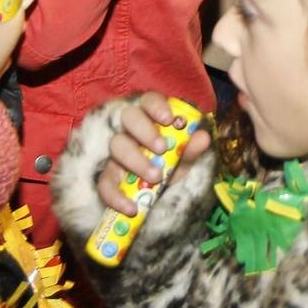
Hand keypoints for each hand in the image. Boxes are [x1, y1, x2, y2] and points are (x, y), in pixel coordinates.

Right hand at [96, 92, 210, 215]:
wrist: (158, 196)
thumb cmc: (171, 165)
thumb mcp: (184, 159)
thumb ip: (191, 149)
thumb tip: (203, 137)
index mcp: (151, 118)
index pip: (149, 100)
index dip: (156, 106)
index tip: (169, 118)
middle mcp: (130, 130)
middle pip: (129, 117)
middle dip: (145, 131)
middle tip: (162, 148)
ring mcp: (116, 152)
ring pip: (117, 146)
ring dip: (136, 160)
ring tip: (156, 177)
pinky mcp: (108, 177)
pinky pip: (105, 183)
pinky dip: (116, 197)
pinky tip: (132, 207)